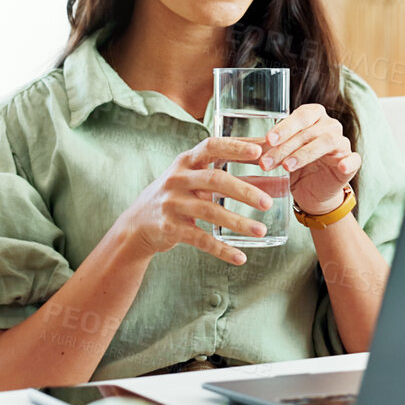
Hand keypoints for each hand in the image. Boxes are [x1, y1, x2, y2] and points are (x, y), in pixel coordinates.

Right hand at [113, 137, 274, 264]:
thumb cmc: (175, 194)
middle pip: (214, 179)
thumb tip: (263, 163)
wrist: (137, 224)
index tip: (260, 150)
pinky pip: (200, 240)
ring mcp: (172, 204)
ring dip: (238, 222)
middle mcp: (177, 179)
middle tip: (267, 202)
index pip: (211, 147)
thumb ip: (220, 170)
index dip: (234, 147)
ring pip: (209, 211)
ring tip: (261, 230)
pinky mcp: (170, 228)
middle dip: (244, 191)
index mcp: (186, 162)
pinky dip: (222, 249)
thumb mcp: (190, 177)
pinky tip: (240, 257)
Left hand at [257, 103, 359, 215]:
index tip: (267, 140)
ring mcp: (342, 144)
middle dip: (286, 146)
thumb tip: (232, 145)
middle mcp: (329, 126)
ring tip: (287, 167)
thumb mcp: (276, 156)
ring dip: (305, 154)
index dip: (285, 126)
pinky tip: (341, 166)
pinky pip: (353, 159)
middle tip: (267, 162)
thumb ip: (262, 148)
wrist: (312, 194)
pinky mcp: (350, 163)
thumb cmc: (294, 168)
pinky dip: (348, 161)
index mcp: (312, 117)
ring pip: (327, 142)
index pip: (301, 116)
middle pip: (309, 130)